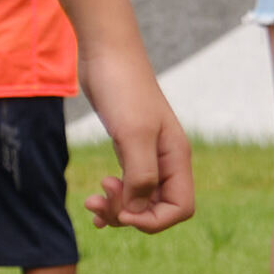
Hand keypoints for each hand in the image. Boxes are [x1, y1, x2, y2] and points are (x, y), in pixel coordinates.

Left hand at [82, 65, 197, 232]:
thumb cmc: (122, 87)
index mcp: (177, 157)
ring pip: (140, 200)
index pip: (181, 208)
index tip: (124, 210)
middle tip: (100, 198)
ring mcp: (147, 154)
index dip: (154, 220)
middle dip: (130, 215)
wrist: (106, 52)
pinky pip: (127, 186)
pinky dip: (112, 199)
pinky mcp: (128, 147)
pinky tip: (93, 201)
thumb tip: (138, 210)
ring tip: (91, 202)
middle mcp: (166, 159)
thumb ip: (141, 176)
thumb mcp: (133, 134)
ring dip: (117, 209)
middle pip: (159, 209)